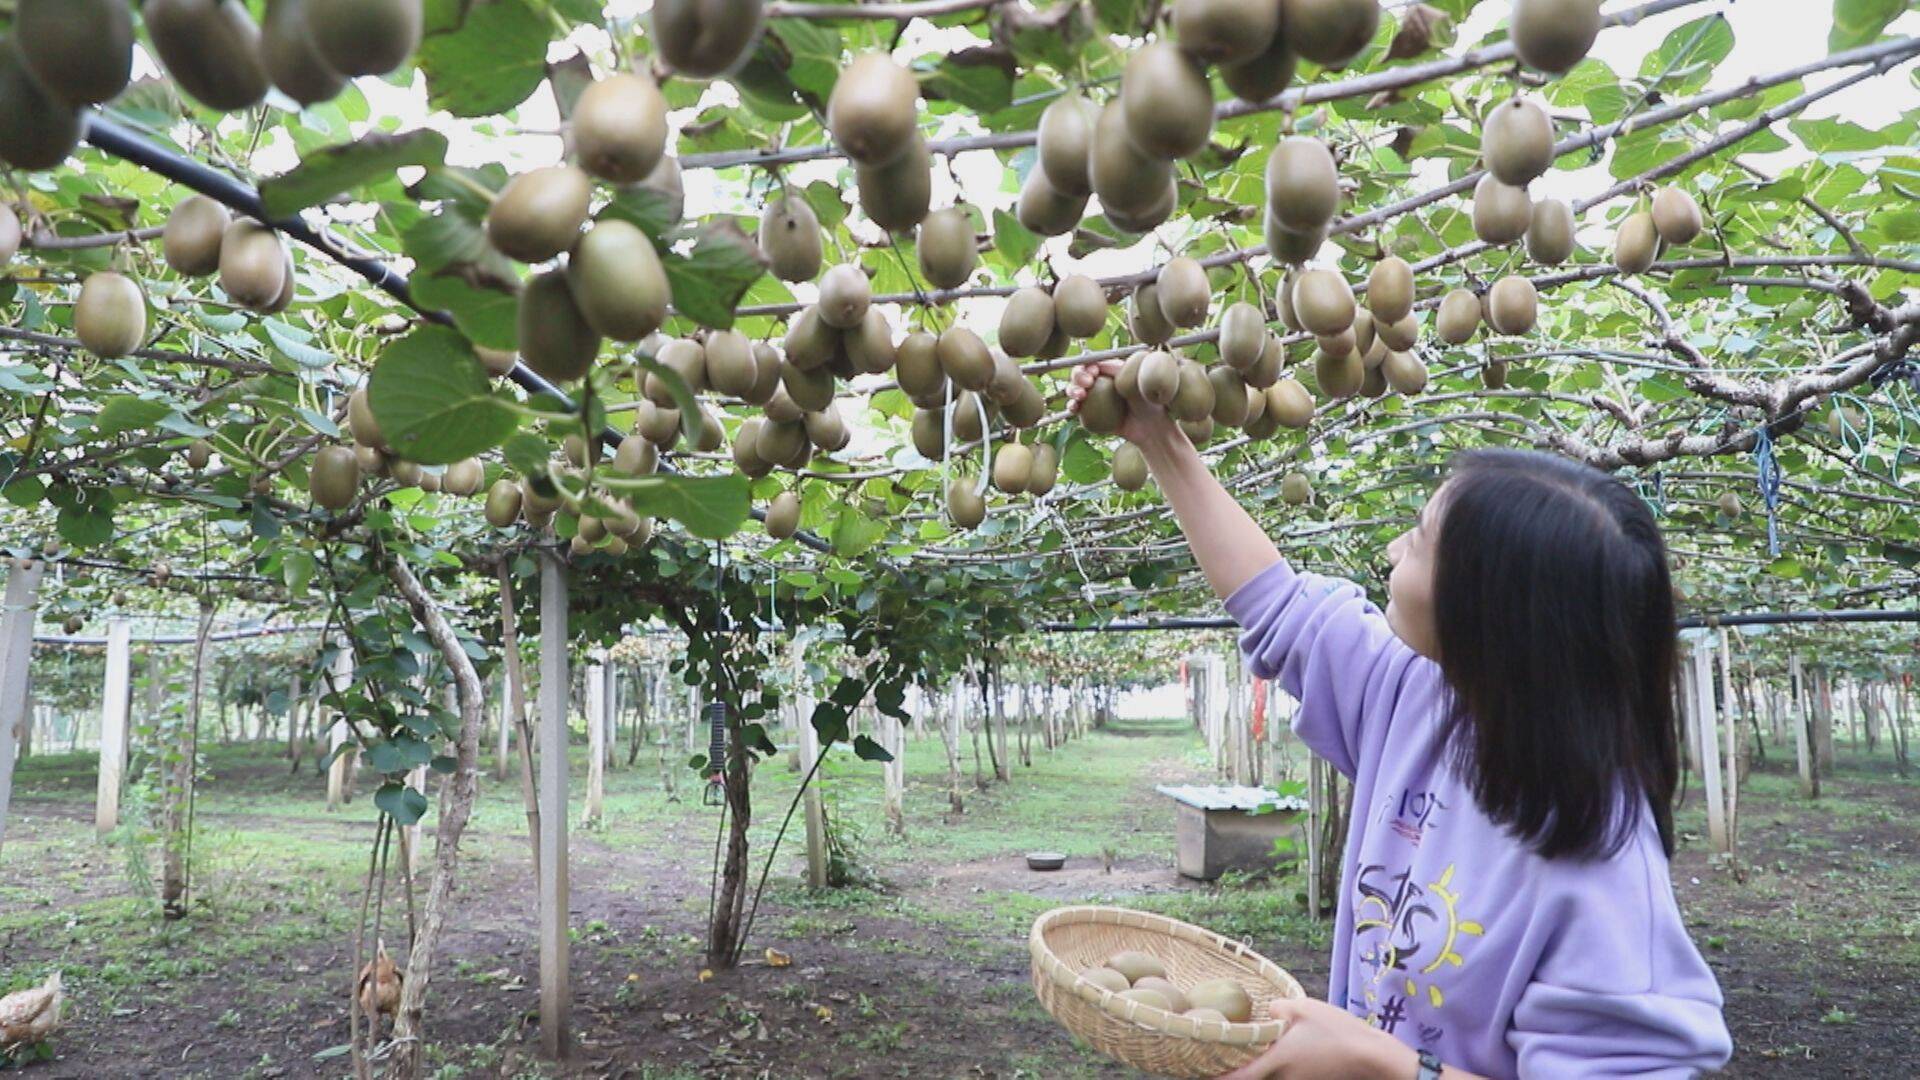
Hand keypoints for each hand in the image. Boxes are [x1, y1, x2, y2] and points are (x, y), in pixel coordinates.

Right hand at [1064, 358, 1179, 447]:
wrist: (1151, 427)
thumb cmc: (1149, 401)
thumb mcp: (1135, 379)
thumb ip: (1117, 368)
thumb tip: (1097, 363)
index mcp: (1110, 371)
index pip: (1092, 363)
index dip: (1088, 366)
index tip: (1094, 373)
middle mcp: (1100, 383)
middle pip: (1080, 374)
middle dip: (1077, 376)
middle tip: (1087, 384)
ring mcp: (1094, 399)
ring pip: (1075, 390)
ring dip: (1072, 390)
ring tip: (1080, 396)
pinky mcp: (1091, 415)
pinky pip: (1076, 408)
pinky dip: (1072, 406)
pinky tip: (1074, 407)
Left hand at [1217, 998, 1416, 1079]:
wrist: (1371, 1057)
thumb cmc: (1335, 1031)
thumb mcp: (1301, 1007)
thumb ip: (1275, 1009)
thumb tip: (1264, 1012)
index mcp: (1275, 1062)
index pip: (1236, 1078)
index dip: (1216, 1077)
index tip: (1197, 1072)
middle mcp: (1282, 1078)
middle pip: (1250, 1079)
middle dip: (1234, 1071)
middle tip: (1215, 1056)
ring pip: (1267, 1077)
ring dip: (1254, 1068)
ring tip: (1243, 1050)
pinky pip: (1283, 1075)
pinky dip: (1273, 1066)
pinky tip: (1276, 1050)